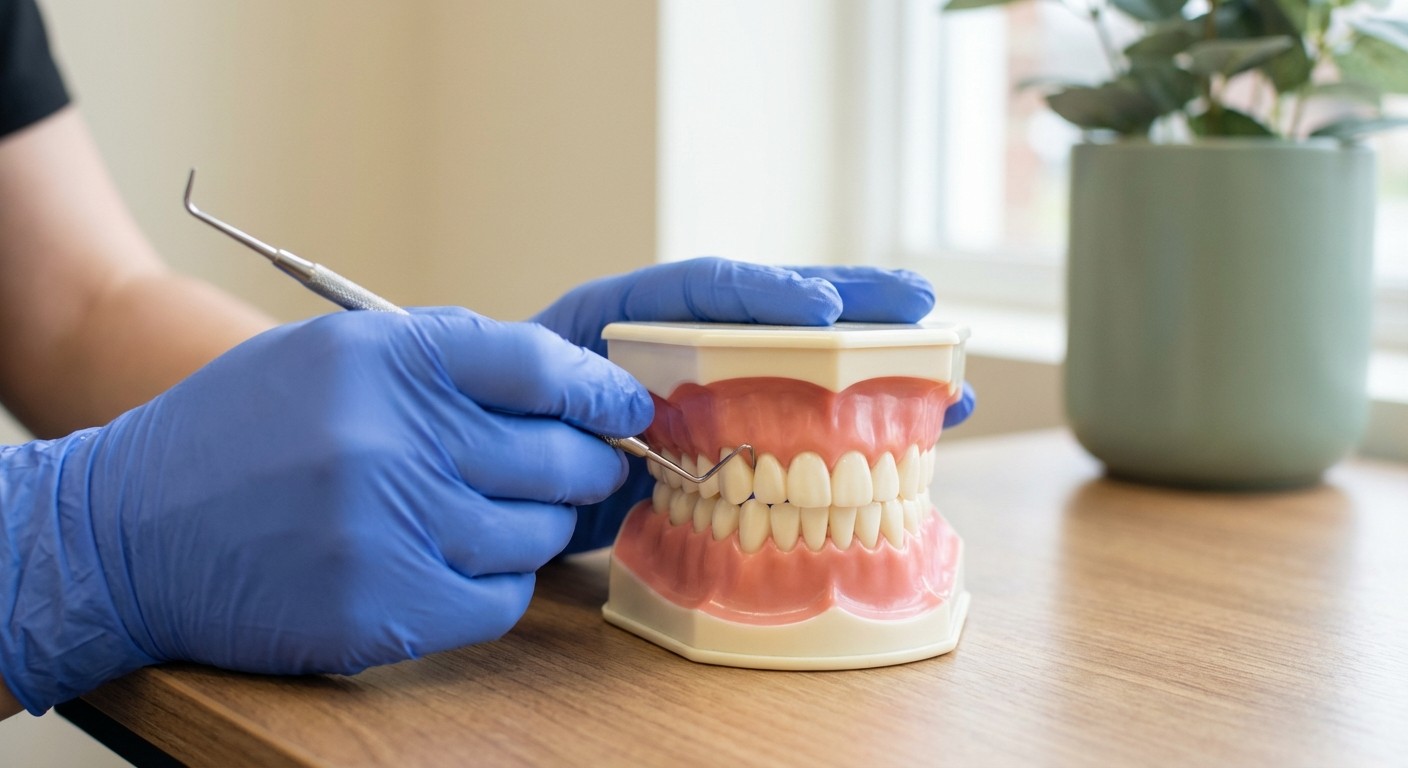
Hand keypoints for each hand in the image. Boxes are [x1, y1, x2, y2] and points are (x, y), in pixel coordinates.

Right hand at [0, 308, 649, 712]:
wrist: (129, 528)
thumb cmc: (242, 434)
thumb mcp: (335, 355)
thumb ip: (445, 360)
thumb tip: (565, 385)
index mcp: (385, 358)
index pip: (540, 366)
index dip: (601, 389)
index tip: (628, 406)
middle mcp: (390, 438)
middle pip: (557, 456)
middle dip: (589, 464)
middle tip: (591, 468)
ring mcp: (387, 528)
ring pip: (536, 533)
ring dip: (534, 526)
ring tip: (491, 514)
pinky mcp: (381, 609)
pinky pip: (500, 598)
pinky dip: (496, 582)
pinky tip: (457, 563)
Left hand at [530, 257, 974, 553]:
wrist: (482, 477)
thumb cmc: (498, 424)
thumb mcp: (532, 404)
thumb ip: (582, 402)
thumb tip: (650, 425)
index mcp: (620, 314)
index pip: (700, 288)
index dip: (764, 295)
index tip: (821, 313)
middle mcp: (677, 345)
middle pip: (773, 314)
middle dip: (851, 308)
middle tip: (920, 304)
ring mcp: (708, 393)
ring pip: (801, 368)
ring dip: (874, 369)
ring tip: (947, 373)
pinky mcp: (727, 444)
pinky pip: (798, 428)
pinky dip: (853, 429)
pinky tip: (915, 433)